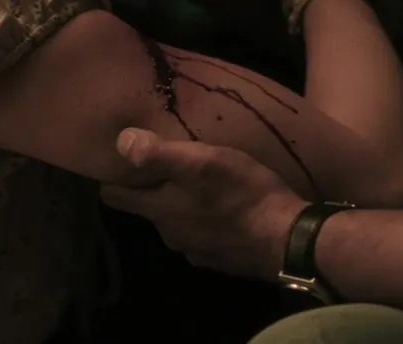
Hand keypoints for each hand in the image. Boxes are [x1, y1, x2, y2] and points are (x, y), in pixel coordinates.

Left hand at [99, 127, 307, 278]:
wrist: (288, 240)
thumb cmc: (242, 194)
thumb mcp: (201, 163)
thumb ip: (158, 155)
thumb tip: (120, 142)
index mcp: (158, 210)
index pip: (114, 197)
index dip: (114, 177)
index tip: (122, 160)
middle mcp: (170, 235)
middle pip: (148, 208)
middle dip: (154, 188)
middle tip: (172, 164)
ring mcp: (196, 251)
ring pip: (177, 221)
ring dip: (183, 204)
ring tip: (202, 183)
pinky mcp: (220, 259)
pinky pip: (202, 235)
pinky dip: (207, 222)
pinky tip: (226, 208)